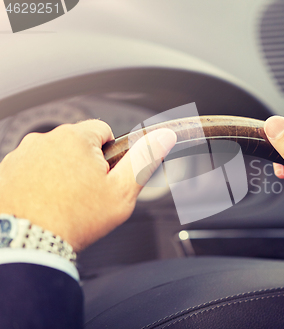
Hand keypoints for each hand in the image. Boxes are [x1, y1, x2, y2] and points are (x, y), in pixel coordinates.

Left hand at [0, 120, 175, 250]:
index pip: (103, 131)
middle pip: (76, 144)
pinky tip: (45, 204)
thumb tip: (163, 137)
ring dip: (61, 172)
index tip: (106, 176)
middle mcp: (43, 140)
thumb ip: (144, 159)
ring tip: (65, 202)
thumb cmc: (75, 220)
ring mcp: (21, 156)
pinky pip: (31, 170)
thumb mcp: (122, 191)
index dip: (111, 154)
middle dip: (85, 163)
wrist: (28, 245)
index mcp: (75, 138)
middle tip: (88, 193)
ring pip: (53, 157)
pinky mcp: (5, 172)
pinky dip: (39, 182)